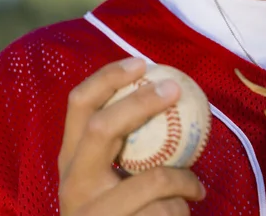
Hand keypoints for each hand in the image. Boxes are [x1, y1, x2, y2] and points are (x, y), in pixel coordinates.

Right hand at [58, 57, 205, 215]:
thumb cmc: (117, 211)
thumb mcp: (109, 176)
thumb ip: (127, 143)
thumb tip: (166, 93)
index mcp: (71, 157)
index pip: (78, 103)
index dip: (108, 77)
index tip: (142, 63)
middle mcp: (72, 182)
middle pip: (102, 127)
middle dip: (141, 102)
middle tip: (174, 89)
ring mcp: (91, 212)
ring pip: (150, 180)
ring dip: (182, 181)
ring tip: (194, 187)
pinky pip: (163, 212)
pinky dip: (182, 208)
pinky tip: (186, 210)